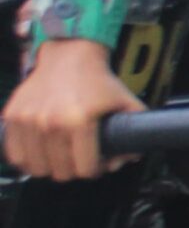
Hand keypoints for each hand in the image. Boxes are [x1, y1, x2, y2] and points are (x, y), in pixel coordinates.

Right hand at [2, 38, 144, 179]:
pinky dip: (27, 160)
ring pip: (36, 168)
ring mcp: (28, 120)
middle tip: (79, 160)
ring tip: (60, 158)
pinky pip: (15, 154)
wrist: (69, 55)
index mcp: (79, 121)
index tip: (96, 164)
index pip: (84, 168)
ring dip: (50, 168)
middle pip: (61, 171)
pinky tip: (39, 155)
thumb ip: (135, 129)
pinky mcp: (12, 116)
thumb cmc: (98, 80)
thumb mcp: (125, 101)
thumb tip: (130, 157)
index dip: (94, 170)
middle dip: (74, 171)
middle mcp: (51, 122)